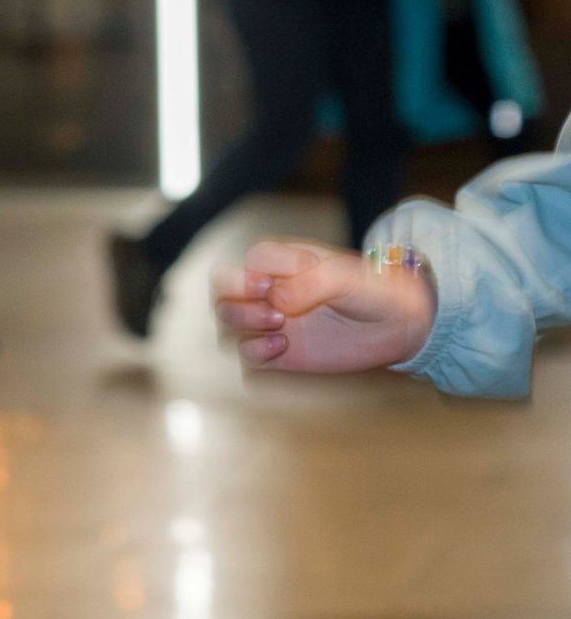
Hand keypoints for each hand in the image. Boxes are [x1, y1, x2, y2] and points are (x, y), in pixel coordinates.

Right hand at [212, 240, 433, 374]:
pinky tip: (282, 347)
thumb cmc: (373, 291)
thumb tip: (276, 301)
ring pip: (226, 325)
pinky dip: (254, 353)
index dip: (262, 268)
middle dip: (237, 299)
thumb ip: (308, 282)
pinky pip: (245, 359)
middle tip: (271, 306)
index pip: (251, 259)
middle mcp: (268, 292)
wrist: (398, 327)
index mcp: (282, 263)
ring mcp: (270, 324)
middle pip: (221, 292)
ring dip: (244, 324)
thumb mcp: (346, 276)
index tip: (301, 272)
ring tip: (280, 327)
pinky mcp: (277, 355)